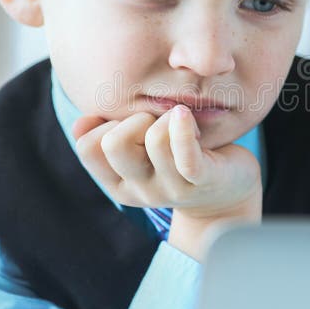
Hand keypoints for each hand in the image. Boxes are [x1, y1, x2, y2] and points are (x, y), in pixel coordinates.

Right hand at [72, 105, 262, 258]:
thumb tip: (83, 120)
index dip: (105, 124)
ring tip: (182, 123)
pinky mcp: (201, 181)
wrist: (227, 193)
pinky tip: (184, 115)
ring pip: (153, 138)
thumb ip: (110, 135)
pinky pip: (185, 154)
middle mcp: (140, 191)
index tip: (130, 123)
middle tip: (158, 122)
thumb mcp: (139, 151)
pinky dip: (182, 127)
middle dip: (134, 119)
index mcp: (118, 184)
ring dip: (167, 118)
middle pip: (112, 143)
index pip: (87, 148)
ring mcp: (171, 188)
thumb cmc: (178, 159)